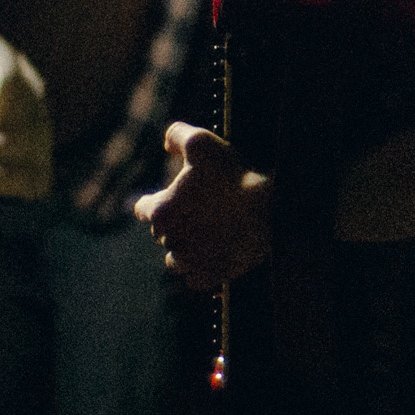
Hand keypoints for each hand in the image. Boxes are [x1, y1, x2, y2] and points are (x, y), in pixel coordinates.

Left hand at [135, 123, 271, 288]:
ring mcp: (190, 262)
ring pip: (175, 259)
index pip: (143, 209)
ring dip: (185, 249)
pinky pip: (195, 278)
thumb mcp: (202, 142)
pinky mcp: (209, 277)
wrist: (271, 210)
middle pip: (161, 234)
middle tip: (200, 211)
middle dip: (175, 224)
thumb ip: (176, 135)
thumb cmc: (235, 175)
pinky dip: (202, 268)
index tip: (175, 198)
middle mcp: (170, 240)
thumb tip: (164, 144)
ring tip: (206, 236)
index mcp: (161, 211)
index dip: (158, 201)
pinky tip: (215, 254)